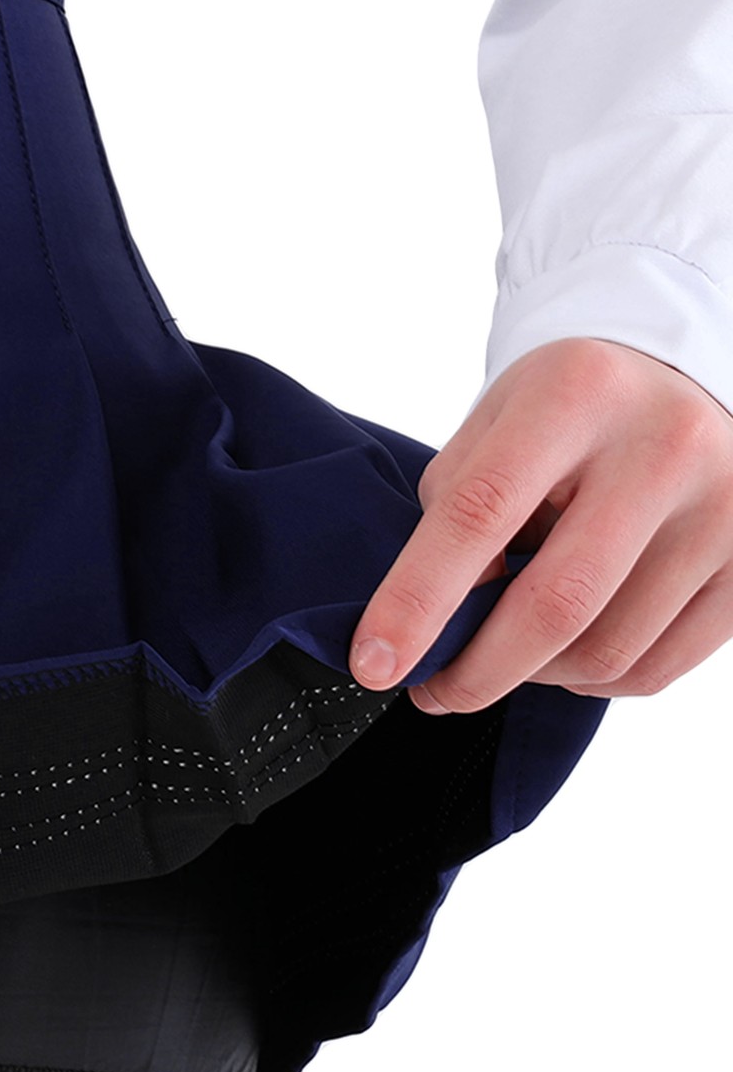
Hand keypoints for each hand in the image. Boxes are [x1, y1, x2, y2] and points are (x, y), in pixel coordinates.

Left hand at [348, 336, 732, 712]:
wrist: (679, 380)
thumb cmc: (568, 409)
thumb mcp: (497, 423)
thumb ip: (458, 508)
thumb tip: (442, 620)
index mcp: (576, 395)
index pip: (479, 514)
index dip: (417, 600)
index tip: (373, 663)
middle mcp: (665, 447)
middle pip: (556, 604)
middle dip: (476, 671)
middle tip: (430, 691)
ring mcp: (726, 508)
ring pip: (606, 651)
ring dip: (534, 676)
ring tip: (503, 653)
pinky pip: (655, 668)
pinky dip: (591, 680)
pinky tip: (563, 654)